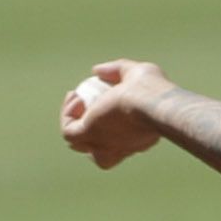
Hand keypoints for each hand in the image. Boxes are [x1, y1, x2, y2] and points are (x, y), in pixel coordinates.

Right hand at [59, 59, 174, 168]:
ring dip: (71, 120)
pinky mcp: (89, 137)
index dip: (108, 120)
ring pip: (79, 144)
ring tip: (77, 98)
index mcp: (138, 138)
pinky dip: (67, 115)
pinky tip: (76, 98)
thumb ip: (118, 70)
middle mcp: (121, 147)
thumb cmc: (153, 91)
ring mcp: (104, 145)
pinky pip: (69, 133)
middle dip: (86, 125)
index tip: (103, 98)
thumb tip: (97, 71)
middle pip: (98, 150)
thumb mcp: (137, 73)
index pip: (119, 140)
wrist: (151, 103)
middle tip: (84, 101)